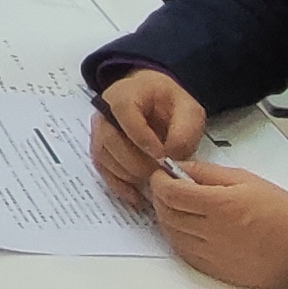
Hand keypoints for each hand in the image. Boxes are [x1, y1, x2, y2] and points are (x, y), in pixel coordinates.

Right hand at [87, 69, 204, 210]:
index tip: (161, 156)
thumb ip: (184, 131)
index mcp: (125, 92)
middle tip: (158, 175)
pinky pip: (102, 168)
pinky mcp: (100, 149)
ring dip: (127, 174)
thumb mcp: (189, 111)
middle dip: (135, 162)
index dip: (141, 137)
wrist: (156, 102)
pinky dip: (118, 185)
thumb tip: (171, 157)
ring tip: (151, 183)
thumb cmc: (171, 104)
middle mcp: (104, 110)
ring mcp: (99, 130)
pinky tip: (136, 195)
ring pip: (103, 156)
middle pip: (109, 138)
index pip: (124, 111)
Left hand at [149, 162, 287, 288]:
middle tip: (167, 188)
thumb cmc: (284, 215)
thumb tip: (180, 168)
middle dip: (160, 197)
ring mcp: (212, 255)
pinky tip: (187, 228)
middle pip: (166, 213)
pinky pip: (184, 253)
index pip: (171, 193)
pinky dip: (178, 238)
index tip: (162, 174)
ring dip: (167, 218)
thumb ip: (208, 173)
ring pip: (171, 235)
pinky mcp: (216, 271)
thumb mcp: (247, 180)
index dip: (159, 180)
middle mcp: (212, 232)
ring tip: (178, 206)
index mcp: (220, 205)